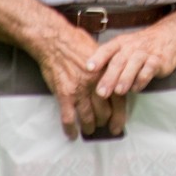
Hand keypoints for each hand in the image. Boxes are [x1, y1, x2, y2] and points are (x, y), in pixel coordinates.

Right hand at [30, 21, 108, 139]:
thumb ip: (109, 69)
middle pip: (104, 111)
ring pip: (88, 117)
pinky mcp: (64, 94)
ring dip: (90, 127)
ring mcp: (79, 90)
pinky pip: (68, 117)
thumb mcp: (101, 53)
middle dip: (105, 122)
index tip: (118, 125)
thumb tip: (116, 81)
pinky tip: (72, 134)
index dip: (120, 115)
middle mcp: (96, 84)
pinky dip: (70, 129)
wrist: (55, 41)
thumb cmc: (78, 43)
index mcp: (107, 73)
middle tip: (104, 127)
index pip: (119, 99)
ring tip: (90, 130)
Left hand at [86, 23, 175, 108]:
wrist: (168, 35)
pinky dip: (142, 79)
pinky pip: (149, 70)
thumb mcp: (124, 47)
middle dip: (109, 77)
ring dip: (126, 78)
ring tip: (119, 91)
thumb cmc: (140, 46)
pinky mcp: (158, 60)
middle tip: (101, 92)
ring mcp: (145, 53)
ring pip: (134, 64)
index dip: (97, 58)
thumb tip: (92, 80)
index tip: (88, 68)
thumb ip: (110, 61)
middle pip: (118, 61)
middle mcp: (131, 46)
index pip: (106, 49)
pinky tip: (136, 88)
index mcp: (120, 43)